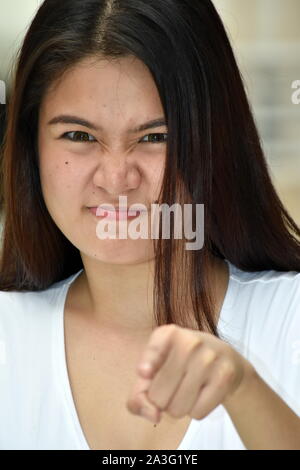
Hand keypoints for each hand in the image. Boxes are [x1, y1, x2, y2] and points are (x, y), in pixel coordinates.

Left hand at [126, 324, 254, 423]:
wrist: (226, 359)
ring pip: (177, 408)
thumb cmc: (182, 364)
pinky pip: (197, 412)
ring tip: (188, 389)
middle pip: (158, 396)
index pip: (151, 354)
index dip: (146, 366)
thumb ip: (141, 393)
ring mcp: (209, 358)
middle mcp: (189, 342)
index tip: (143, 373)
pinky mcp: (224, 376)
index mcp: (168, 334)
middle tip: (173, 387)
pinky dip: (196, 410)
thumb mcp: (157, 368)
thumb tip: (153, 415)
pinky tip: (203, 392)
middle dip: (161, 401)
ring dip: (178, 408)